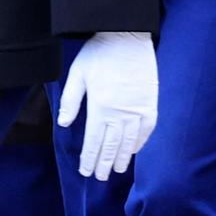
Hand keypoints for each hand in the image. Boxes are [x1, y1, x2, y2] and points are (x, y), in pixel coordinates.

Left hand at [58, 31, 156, 180]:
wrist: (127, 38)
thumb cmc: (99, 54)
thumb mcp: (77, 74)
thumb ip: (71, 100)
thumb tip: (65, 123)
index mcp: (100, 106)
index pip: (93, 140)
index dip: (89, 158)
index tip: (86, 171)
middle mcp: (120, 112)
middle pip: (112, 145)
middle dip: (104, 163)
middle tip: (100, 177)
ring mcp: (138, 108)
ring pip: (130, 140)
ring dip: (123, 157)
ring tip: (117, 170)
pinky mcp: (151, 103)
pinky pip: (147, 128)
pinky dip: (141, 142)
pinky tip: (135, 150)